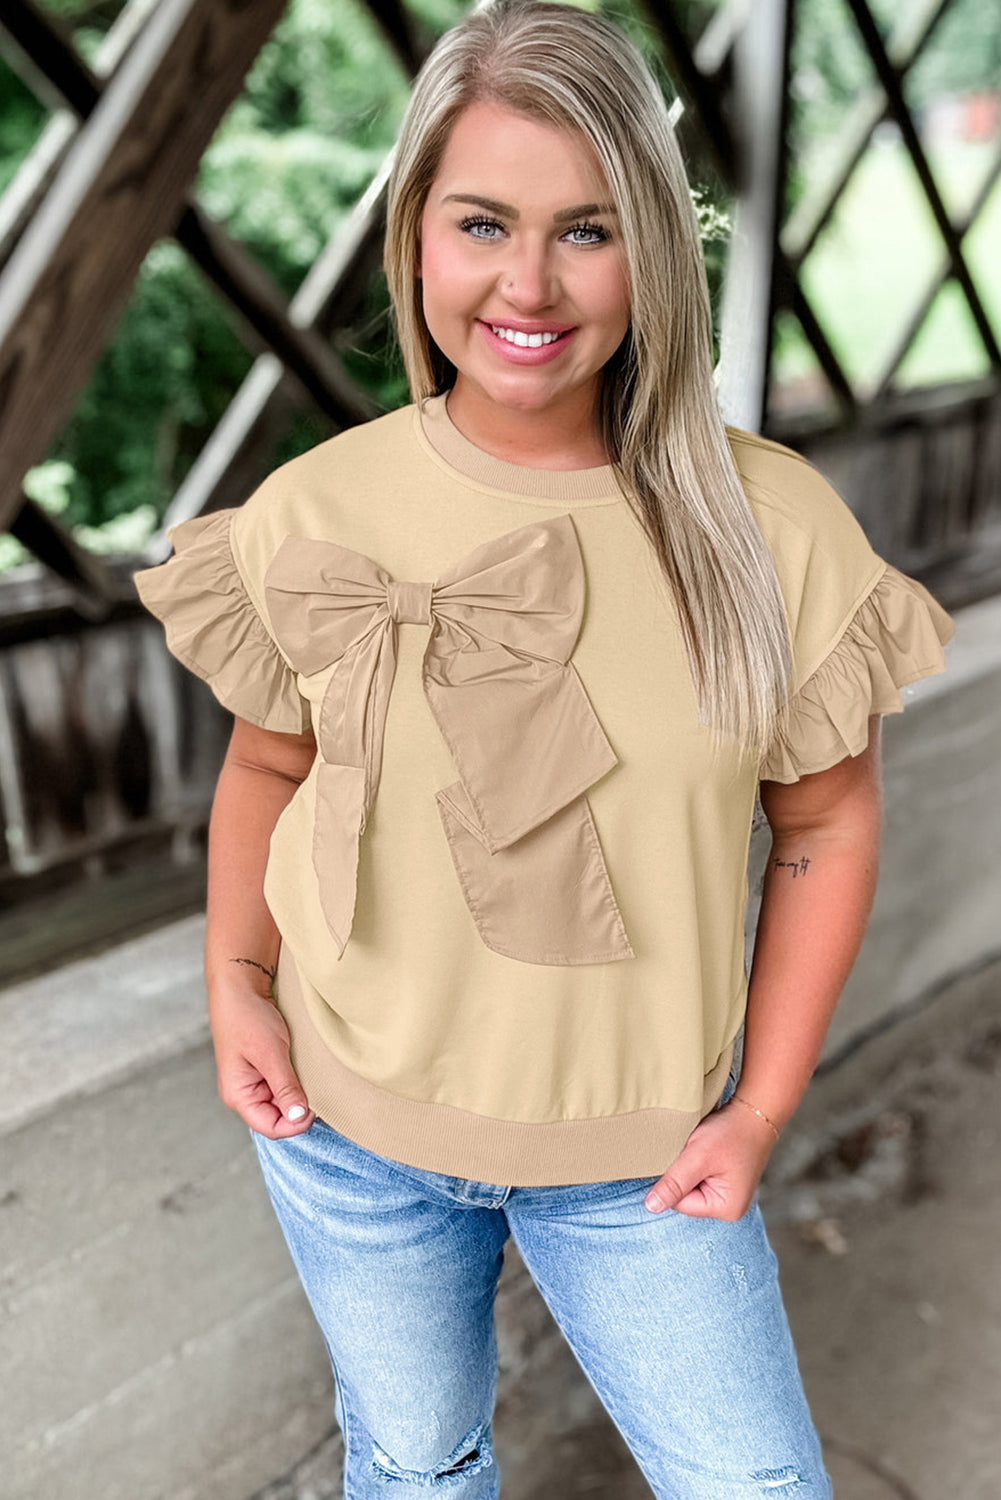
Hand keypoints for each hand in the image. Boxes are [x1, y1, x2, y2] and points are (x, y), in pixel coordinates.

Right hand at [209, 985, 315, 1138]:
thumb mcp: (270, 1054)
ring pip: (284, 1102)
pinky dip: (297, 1081)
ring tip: (310, 1076)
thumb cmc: (247, 1018)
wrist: (240, 987)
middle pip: (279, 1117)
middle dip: (299, 1108)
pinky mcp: (264, 1069)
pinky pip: (284, 1086)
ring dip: (299, 1093)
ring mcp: (254, 1082)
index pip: (271, 1127)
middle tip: (319, 1090)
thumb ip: (284, 1087)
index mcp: (238, 1095)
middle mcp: (244, 1093)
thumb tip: (298, 1117)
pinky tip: (305, 1069)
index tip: (317, 1107)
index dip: (296, 1123)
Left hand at [644, 1101, 778, 1219]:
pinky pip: (700, 1177)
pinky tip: (708, 1151)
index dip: (675, 1178)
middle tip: (698, 1151)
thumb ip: (674, 1184)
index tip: (688, 1156)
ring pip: (690, 1185)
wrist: (755, 1110)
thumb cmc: (732, 1132)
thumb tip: (651, 1207)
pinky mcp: (726, 1181)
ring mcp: (729, 1194)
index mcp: (726, 1208)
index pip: (680, 1203)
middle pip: (686, 1197)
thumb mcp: (698, 1157)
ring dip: (690, 1166)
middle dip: (683, 1172)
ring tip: (704, 1149)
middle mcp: (730, 1207)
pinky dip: (697, 1163)